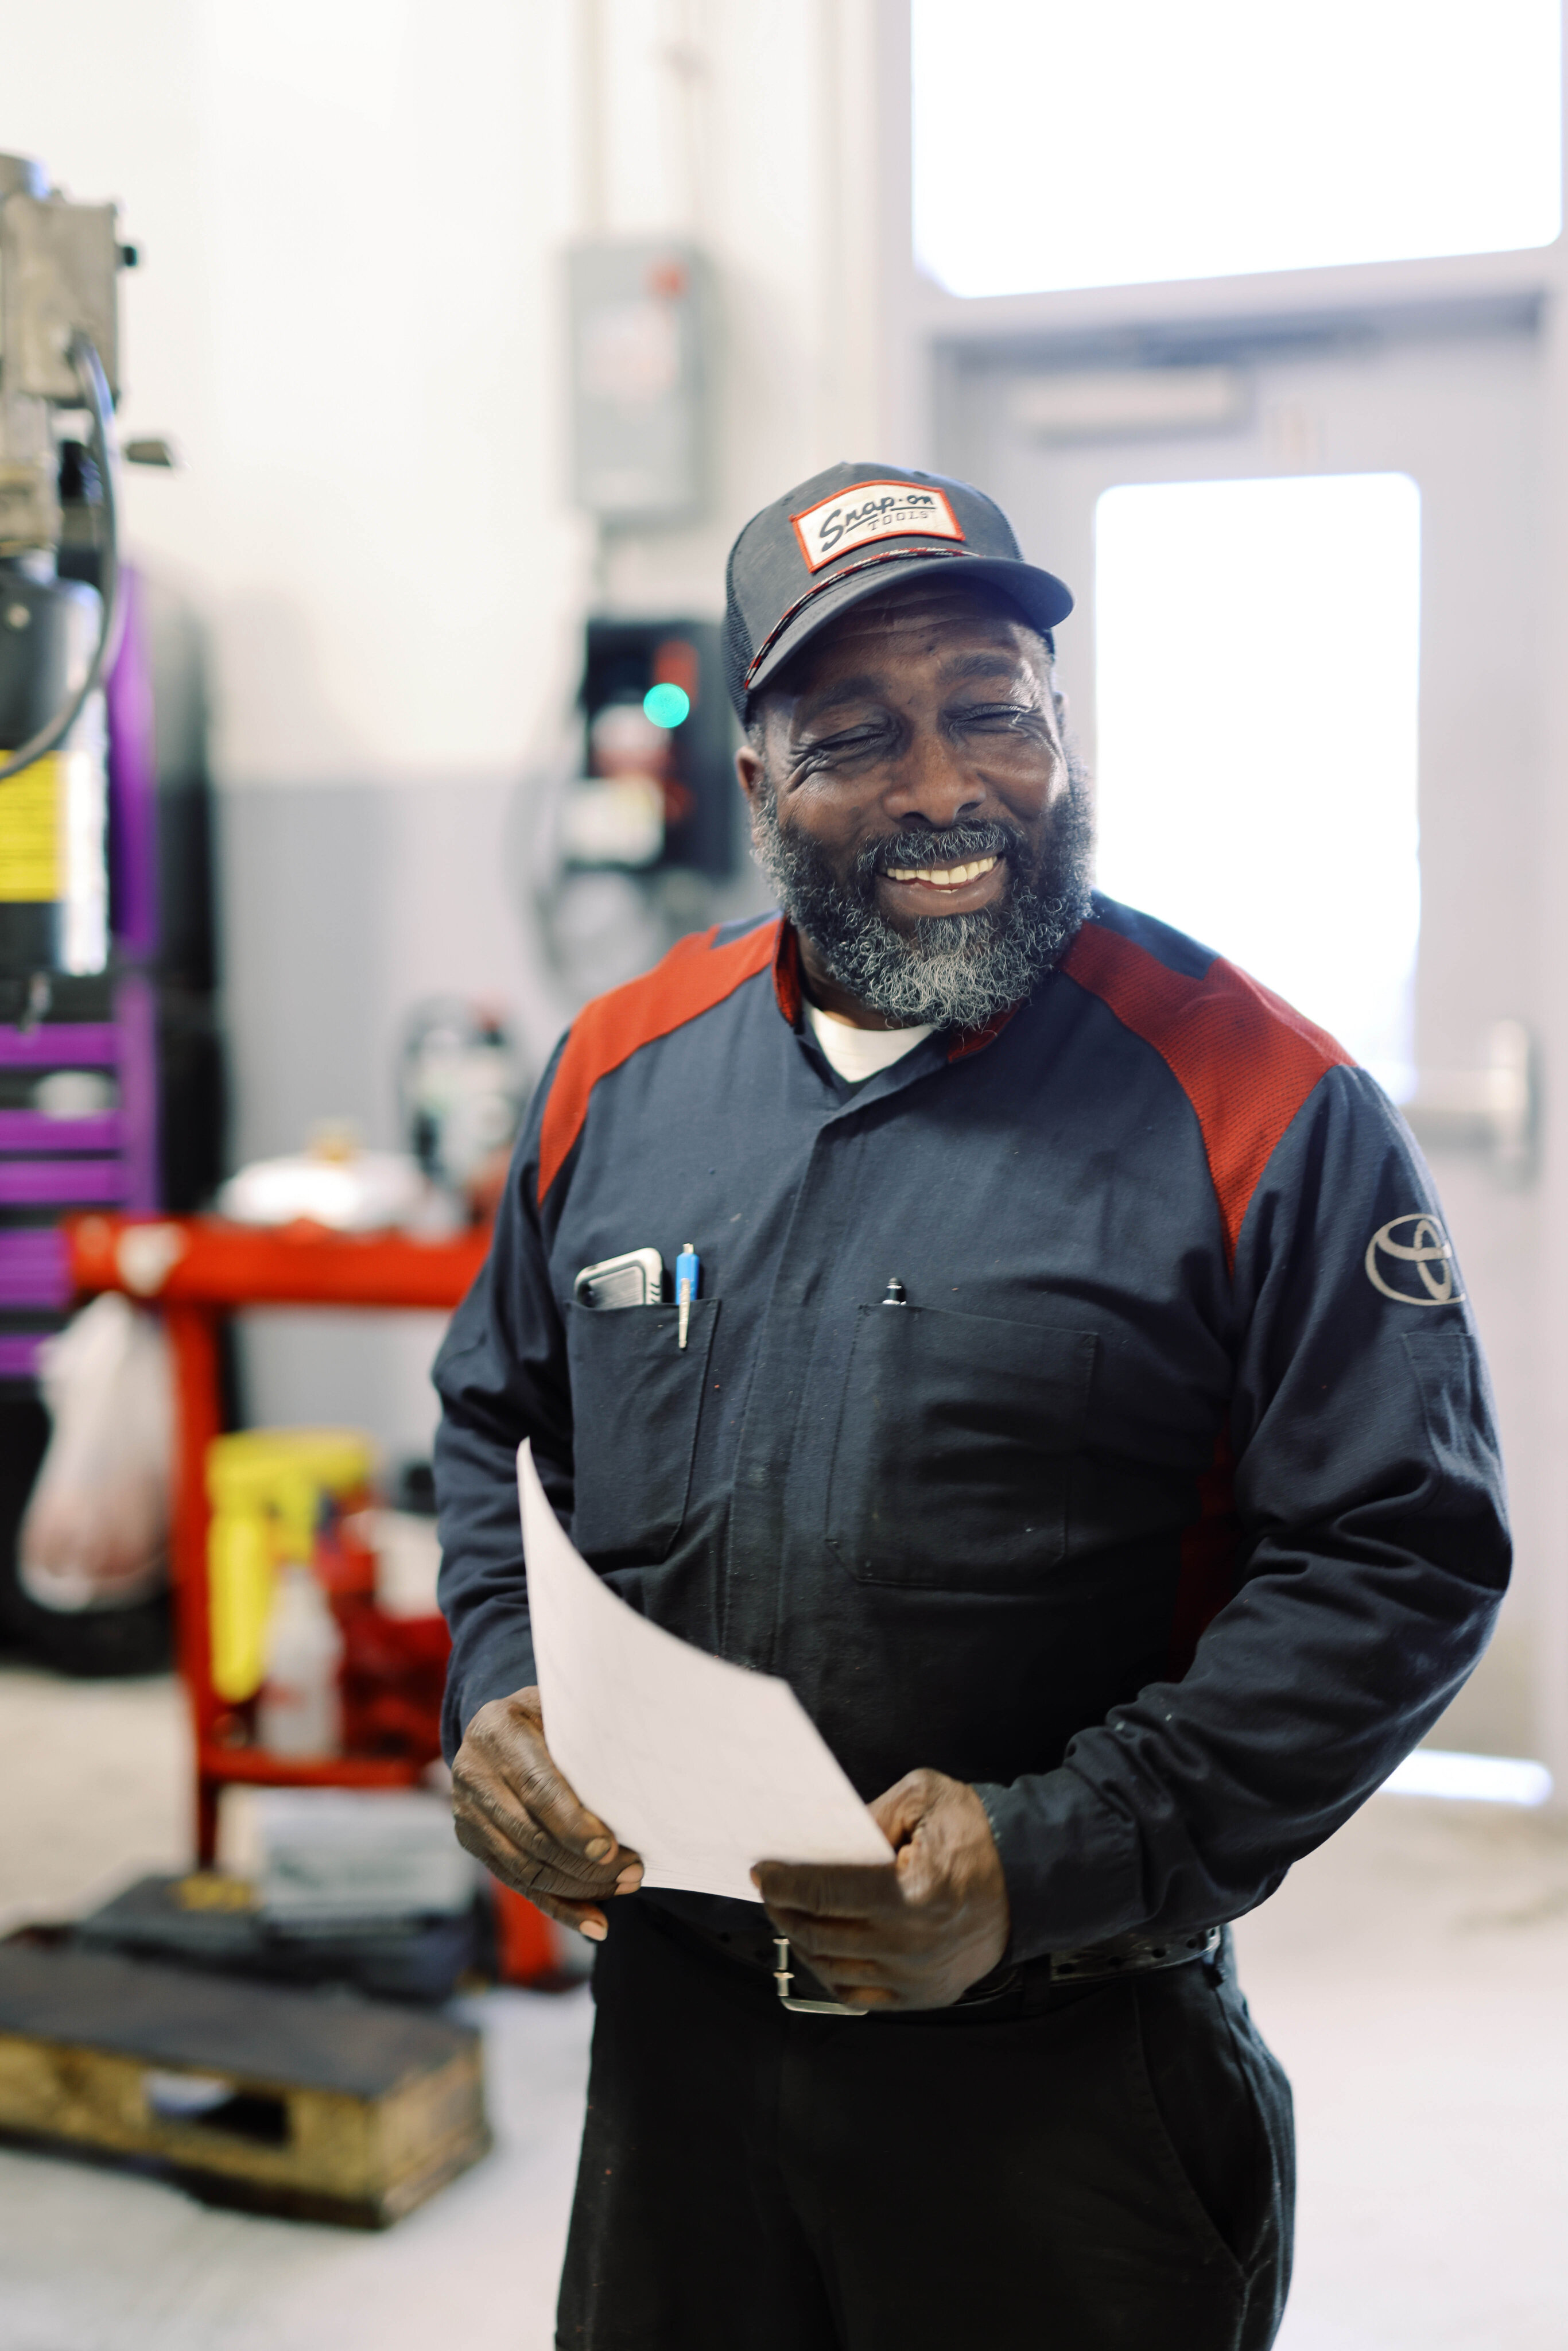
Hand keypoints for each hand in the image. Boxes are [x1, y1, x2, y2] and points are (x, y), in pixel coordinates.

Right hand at [451, 1685, 642, 1939]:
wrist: (495, 1727)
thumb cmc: (546, 1715)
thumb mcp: (561, 1708)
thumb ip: (587, 1732)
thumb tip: (642, 1764)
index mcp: (497, 1731)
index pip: (537, 1788)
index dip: (573, 1823)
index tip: (610, 1848)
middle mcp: (474, 1773)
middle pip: (533, 1835)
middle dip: (585, 1863)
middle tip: (634, 1871)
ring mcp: (468, 1813)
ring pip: (527, 1867)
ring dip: (579, 1888)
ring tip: (625, 1887)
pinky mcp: (473, 1843)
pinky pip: (519, 1885)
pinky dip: (560, 1908)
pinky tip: (595, 1923)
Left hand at [752, 1769, 1009, 2010]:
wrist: (1031, 1876)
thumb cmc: (979, 1834)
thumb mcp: (924, 1797)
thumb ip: (868, 1816)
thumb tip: (820, 1838)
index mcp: (913, 1895)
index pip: (827, 1893)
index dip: (786, 1882)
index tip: (764, 1871)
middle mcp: (913, 1946)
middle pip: (821, 1933)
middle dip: (785, 1908)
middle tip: (771, 1888)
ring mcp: (918, 1979)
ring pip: (833, 1967)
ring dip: (803, 1939)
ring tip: (790, 1913)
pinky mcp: (923, 1995)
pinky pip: (859, 1992)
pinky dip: (831, 1971)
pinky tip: (820, 1947)